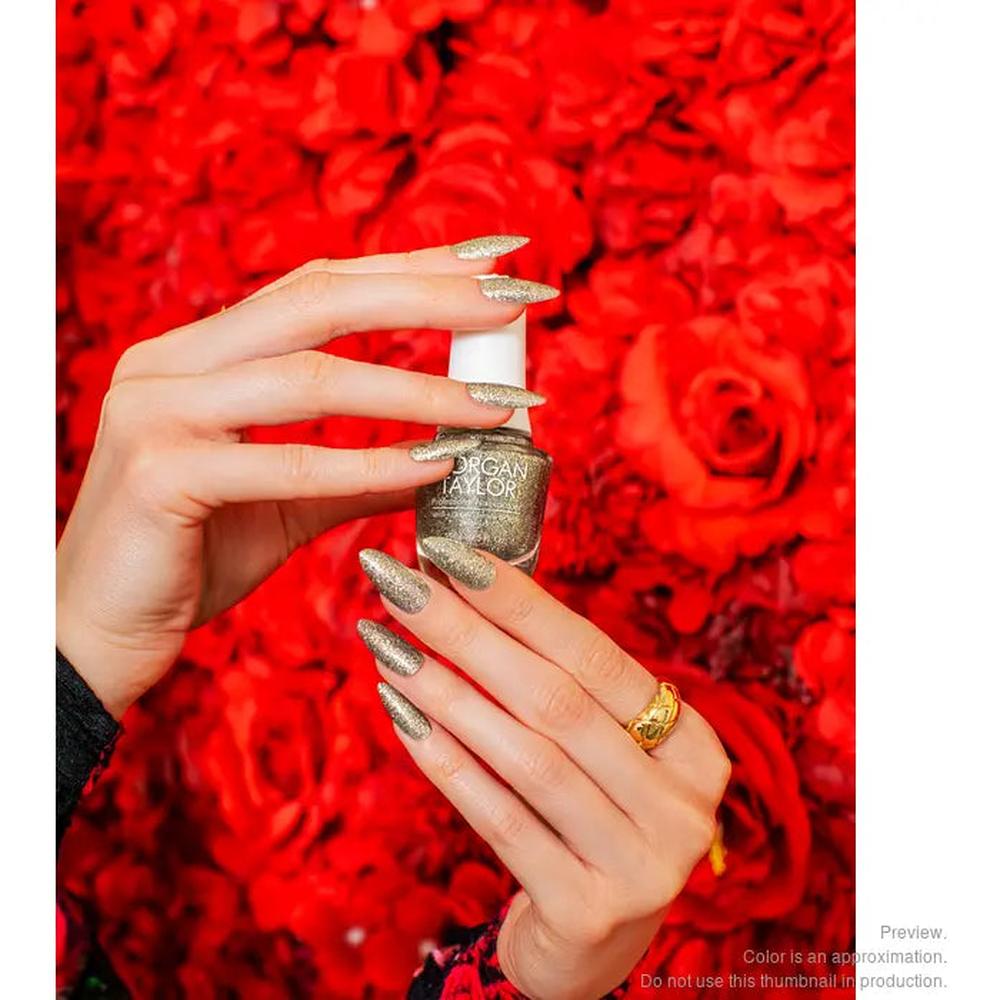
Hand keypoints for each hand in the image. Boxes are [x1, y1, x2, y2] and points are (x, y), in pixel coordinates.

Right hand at [57, 243, 555, 717]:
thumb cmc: (189, 557)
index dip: (410, 266)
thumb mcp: (286, 502)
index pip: (318, 286)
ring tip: (500, 405)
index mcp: (201, 353)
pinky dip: (368, 463)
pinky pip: (286, 462)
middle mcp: (174, 362)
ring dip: (419, 388)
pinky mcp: (159, 473)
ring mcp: (159, 410)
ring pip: (310, 377)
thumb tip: (446, 454)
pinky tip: (437, 463)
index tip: (492, 261)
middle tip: (513, 298)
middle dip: (427, 293)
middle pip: (319, 300)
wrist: (95, 633)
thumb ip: (357, 472)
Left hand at [357, 541, 730, 999]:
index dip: (520, 602)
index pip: (596, 656)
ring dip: (446, 691)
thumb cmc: (588, 820)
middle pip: (557, 700)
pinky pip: (501, 821)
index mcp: (693, 746)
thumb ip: (565, 687)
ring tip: (385, 642)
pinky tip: (401, 713)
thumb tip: (467, 588)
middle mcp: (682, 805)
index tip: (451, 554)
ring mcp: (642, 864)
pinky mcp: (588, 912)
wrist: (590, 949)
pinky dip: (446, 761)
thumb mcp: (603, 753)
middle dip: (468, 632)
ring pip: (526, 756)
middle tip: (400, 582)